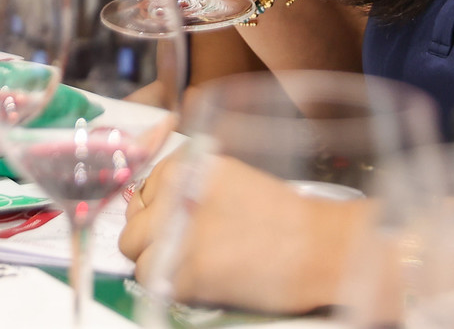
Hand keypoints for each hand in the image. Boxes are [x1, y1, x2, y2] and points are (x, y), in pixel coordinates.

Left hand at [118, 149, 365, 313]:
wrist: (319, 247)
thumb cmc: (286, 216)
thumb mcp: (233, 179)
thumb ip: (192, 185)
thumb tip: (159, 205)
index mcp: (190, 167)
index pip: (147, 185)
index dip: (154, 205)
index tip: (165, 217)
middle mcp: (177, 196)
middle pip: (134, 223)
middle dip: (149, 236)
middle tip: (172, 246)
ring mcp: (177, 236)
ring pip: (136, 254)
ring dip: (156, 262)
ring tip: (188, 265)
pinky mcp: (186, 274)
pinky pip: (153, 281)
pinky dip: (169, 284)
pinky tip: (197, 280)